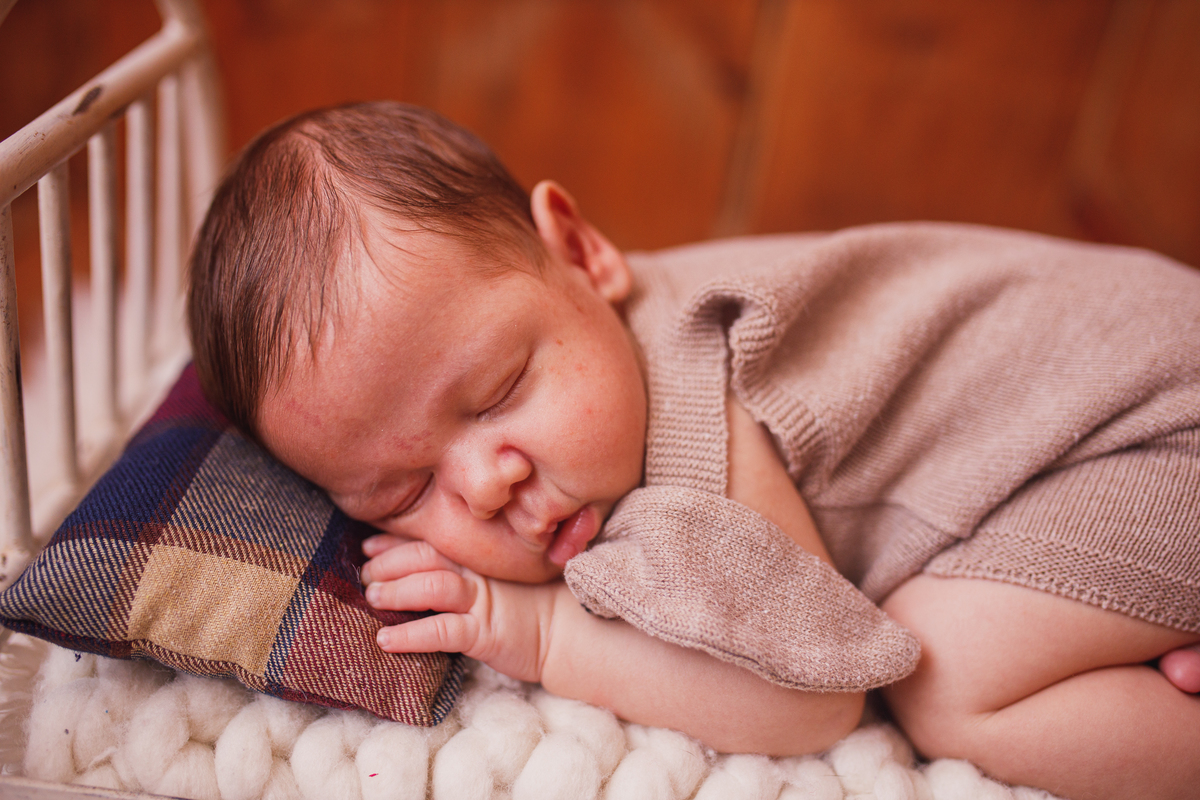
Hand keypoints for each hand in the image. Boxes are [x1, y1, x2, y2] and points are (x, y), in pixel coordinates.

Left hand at [359, 535, 559, 683]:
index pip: (429, 543)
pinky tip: (386, 641)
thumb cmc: (529, 606)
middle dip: (389, 562)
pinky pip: (444, 631)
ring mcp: (482, 602)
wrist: (567, 632)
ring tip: (372, 598)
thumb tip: (418, 570)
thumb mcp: (495, 581)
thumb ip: (464, 570)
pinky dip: (412, 635)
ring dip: (397, 590)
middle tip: (363, 574)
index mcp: (476, 559)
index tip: (368, 545)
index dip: (395, 542)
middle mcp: (476, 574)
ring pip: (433, 585)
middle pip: (425, 557)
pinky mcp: (486, 633)